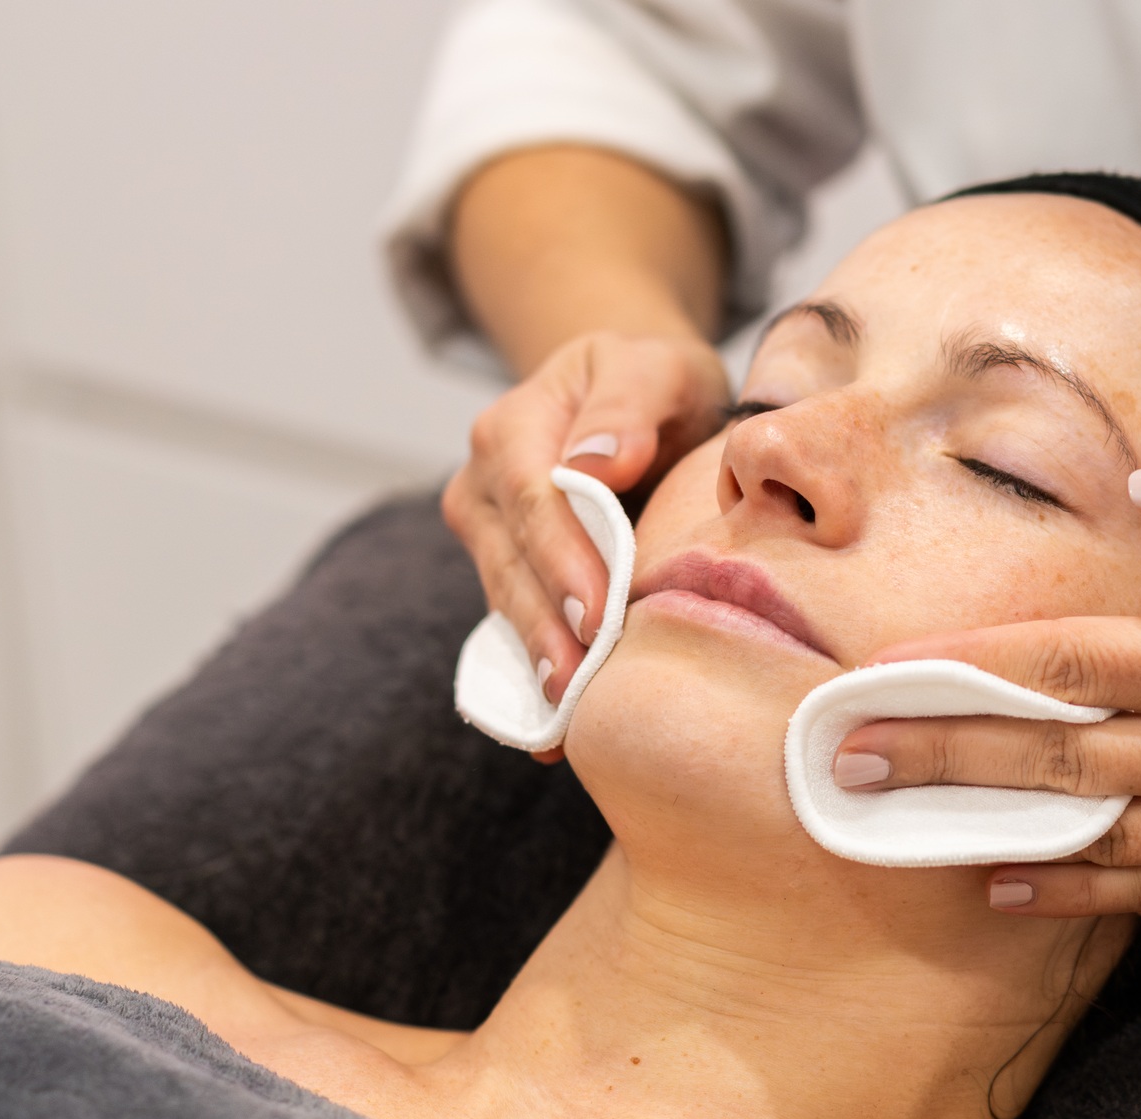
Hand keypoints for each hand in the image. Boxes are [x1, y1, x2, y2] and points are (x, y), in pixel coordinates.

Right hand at [441, 330, 727, 728]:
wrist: (637, 395)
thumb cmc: (654, 380)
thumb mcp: (656, 366)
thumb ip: (629, 403)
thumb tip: (598, 463)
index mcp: (513, 427)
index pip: (533, 498)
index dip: (561, 557)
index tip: (597, 611)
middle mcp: (484, 483)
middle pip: (511, 561)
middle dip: (545, 625)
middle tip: (580, 683)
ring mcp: (489, 534)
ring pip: (508, 601)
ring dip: (538, 658)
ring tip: (566, 716)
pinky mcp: (508, 573)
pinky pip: (518, 623)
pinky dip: (537, 672)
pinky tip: (553, 730)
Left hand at [835, 453, 1140, 914]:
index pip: (1071, 664)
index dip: (964, 666)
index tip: (880, 670)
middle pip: (1053, 758)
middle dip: (937, 755)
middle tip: (843, 761)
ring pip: (1089, 838)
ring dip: (983, 829)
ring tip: (892, 823)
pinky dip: (1072, 895)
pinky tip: (1003, 888)